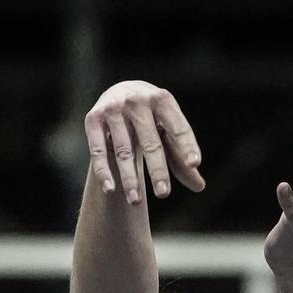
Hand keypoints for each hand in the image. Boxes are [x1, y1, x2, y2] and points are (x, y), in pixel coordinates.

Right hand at [83, 81, 204, 205]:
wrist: (118, 91)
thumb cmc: (150, 118)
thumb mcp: (167, 129)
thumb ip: (180, 156)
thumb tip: (199, 187)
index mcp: (162, 100)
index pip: (178, 127)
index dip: (187, 145)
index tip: (194, 164)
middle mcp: (138, 101)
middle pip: (150, 142)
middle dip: (157, 170)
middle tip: (164, 194)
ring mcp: (114, 108)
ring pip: (124, 151)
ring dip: (130, 178)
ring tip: (136, 201)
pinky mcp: (93, 118)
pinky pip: (98, 150)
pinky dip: (104, 171)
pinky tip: (110, 190)